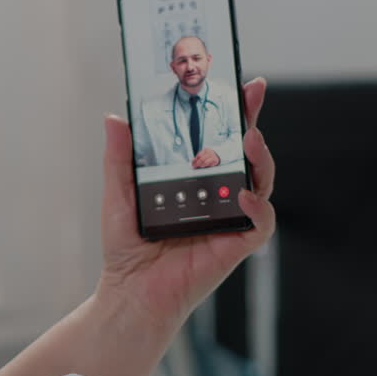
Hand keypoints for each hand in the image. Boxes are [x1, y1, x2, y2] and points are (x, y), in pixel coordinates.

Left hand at [97, 77, 275, 320]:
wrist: (129, 292)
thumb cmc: (127, 247)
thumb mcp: (118, 193)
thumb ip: (120, 157)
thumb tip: (115, 117)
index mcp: (195, 180)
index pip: (220, 139)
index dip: (234, 111)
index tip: (241, 82)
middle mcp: (218, 196)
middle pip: (246, 153)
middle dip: (253, 120)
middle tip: (252, 92)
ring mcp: (230, 219)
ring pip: (261, 182)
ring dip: (260, 158)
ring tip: (249, 137)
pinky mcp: (236, 245)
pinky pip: (260, 223)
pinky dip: (257, 208)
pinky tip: (242, 195)